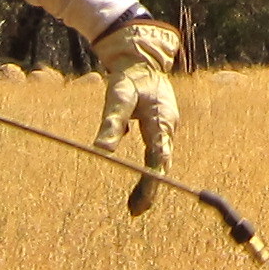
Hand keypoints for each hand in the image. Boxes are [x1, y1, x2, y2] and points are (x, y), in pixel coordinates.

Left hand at [93, 16, 181, 202]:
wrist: (142, 57)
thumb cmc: (130, 76)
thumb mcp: (118, 96)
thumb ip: (111, 123)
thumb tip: (100, 150)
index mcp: (161, 121)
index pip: (159, 158)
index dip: (152, 182)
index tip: (142, 202)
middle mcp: (168, 126)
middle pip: (161, 164)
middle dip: (150, 188)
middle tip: (135, 211)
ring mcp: (166, 126)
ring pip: (160, 160)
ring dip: (150, 182)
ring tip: (135, 206)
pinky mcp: (160, 126)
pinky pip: (157, 153)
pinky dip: (149, 170)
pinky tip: (140, 181)